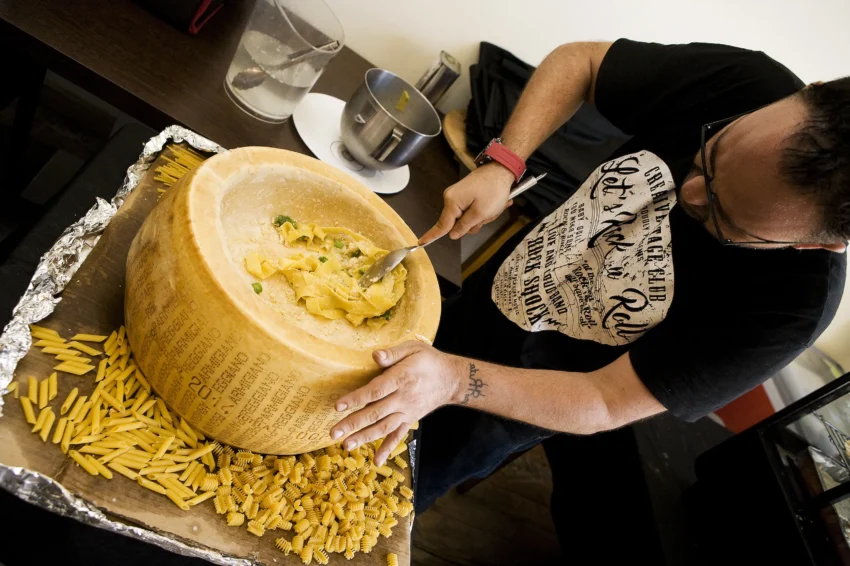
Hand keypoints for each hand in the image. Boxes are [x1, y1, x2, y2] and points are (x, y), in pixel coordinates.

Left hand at [330, 341, 465, 464]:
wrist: (451, 379)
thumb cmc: (428, 360)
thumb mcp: (413, 348)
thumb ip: (393, 353)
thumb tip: (375, 356)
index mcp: (401, 379)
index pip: (375, 390)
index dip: (356, 399)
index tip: (337, 406)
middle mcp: (403, 399)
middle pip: (375, 413)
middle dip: (353, 424)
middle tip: (333, 433)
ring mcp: (407, 412)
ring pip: (383, 428)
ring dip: (364, 438)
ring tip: (346, 446)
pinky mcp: (410, 420)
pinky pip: (398, 436)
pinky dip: (387, 449)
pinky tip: (376, 461)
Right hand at [419, 163, 514, 243]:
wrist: (501, 169)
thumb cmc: (493, 189)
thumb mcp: (481, 212)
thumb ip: (465, 225)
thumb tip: (452, 235)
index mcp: (452, 202)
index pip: (442, 225)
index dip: (432, 236)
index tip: (421, 243)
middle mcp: (451, 198)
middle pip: (457, 223)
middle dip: (474, 223)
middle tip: (488, 215)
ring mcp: (458, 196)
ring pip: (466, 217)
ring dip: (481, 217)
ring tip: (492, 207)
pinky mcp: (465, 194)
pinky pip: (470, 210)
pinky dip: (482, 210)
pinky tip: (493, 204)